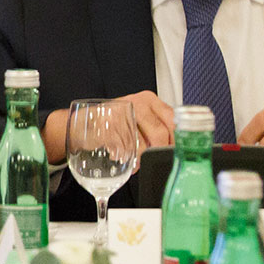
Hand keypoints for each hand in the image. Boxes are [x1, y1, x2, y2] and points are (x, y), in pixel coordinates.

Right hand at [45, 91, 172, 162]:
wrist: (84, 121)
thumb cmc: (116, 122)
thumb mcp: (140, 117)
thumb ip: (158, 126)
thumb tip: (179, 147)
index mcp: (149, 100)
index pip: (172, 121)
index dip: (176, 140)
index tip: (176, 153)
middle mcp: (137, 103)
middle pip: (160, 134)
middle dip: (159, 153)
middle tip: (154, 160)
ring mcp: (122, 113)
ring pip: (142, 144)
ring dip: (141, 159)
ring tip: (137, 163)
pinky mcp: (108, 126)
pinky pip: (124, 148)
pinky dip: (125, 157)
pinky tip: (122, 156)